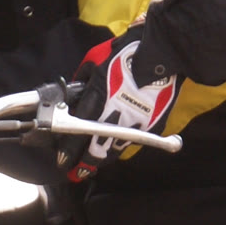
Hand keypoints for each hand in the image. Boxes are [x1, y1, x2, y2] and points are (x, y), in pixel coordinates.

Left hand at [58, 27, 178, 181]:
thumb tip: (73, 94)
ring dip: (101, 160)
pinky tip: (112, 153)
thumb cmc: (128, 52)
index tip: (62, 158)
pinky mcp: (151, 124)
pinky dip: (119, 148)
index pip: (79, 128)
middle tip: (75, 172)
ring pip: (114, 148)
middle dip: (84, 162)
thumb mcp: (95, 60)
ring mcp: (135, 120)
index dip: (69, 148)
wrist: (163, 53)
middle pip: (96, 146)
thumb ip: (82, 81)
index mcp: (99, 95)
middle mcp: (115, 112)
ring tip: (91, 168)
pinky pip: (131, 141)